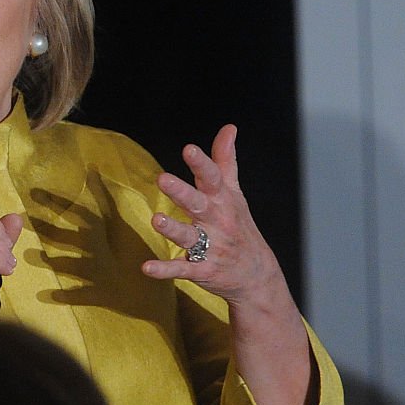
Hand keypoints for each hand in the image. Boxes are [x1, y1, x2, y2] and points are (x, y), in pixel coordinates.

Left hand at [141, 125, 282, 306]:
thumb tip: (228, 128)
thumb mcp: (235, 194)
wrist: (257, 275)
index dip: (200, 164)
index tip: (189, 150)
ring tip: (157, 220)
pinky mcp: (202, 270)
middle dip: (181, 192)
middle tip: (163, 179)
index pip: (212, 178)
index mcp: (222, 201)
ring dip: (173, 229)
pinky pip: (181, 269)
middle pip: (198, 204)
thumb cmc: (241, 228)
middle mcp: (216, 222)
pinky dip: (164, 269)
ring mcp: (210, 247)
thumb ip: (226, 162)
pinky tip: (147, 267)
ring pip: (189, 237)